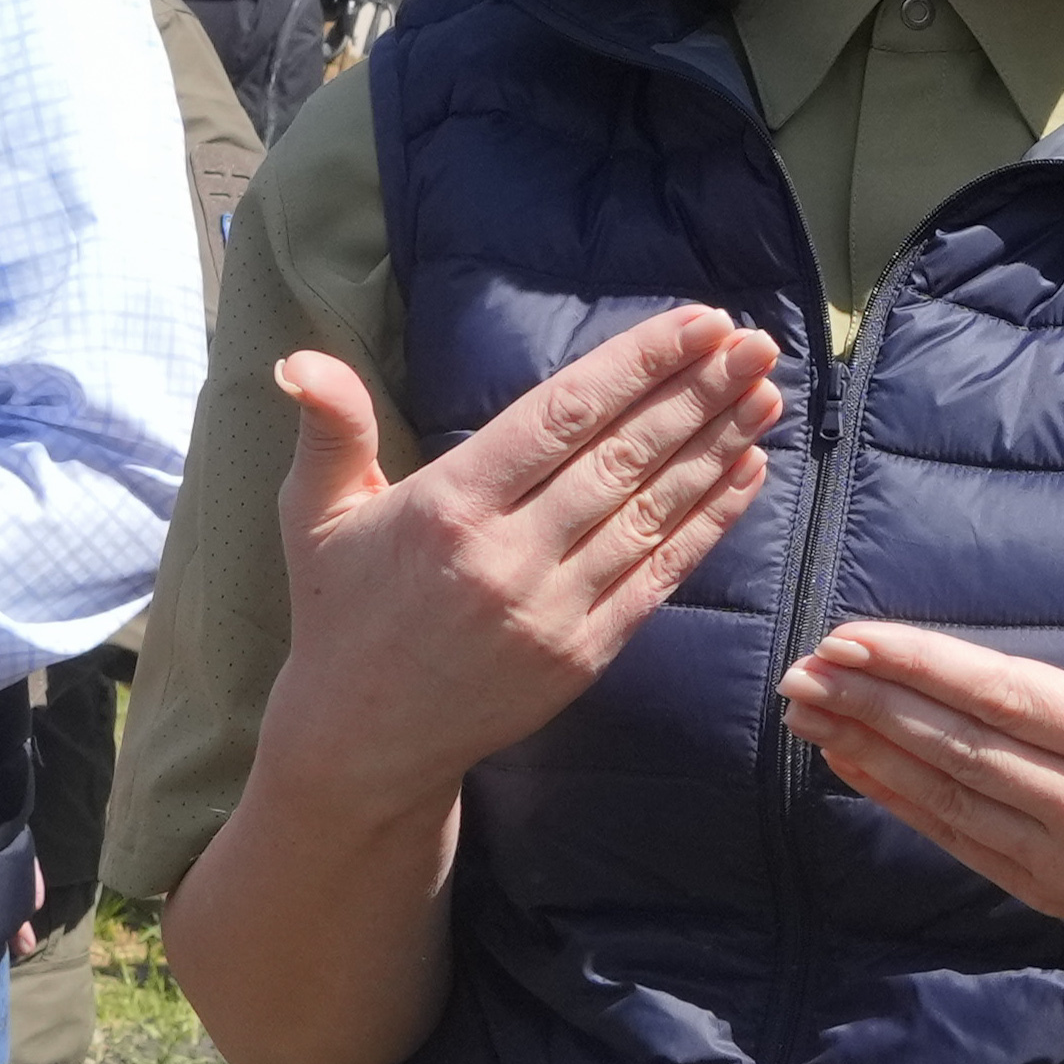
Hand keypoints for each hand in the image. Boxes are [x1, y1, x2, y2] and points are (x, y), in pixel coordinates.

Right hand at [268, 311, 782, 822]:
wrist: (365, 739)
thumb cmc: (343, 609)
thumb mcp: (316, 514)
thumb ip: (329, 430)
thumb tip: (299, 361)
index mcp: (448, 507)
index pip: (561, 417)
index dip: (636, 366)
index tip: (696, 323)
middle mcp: (508, 556)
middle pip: (621, 457)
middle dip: (695, 394)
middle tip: (753, 344)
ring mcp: (554, 609)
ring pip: (652, 511)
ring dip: (716, 449)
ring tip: (764, 395)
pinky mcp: (586, 654)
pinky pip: (661, 575)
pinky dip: (709, 522)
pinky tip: (747, 473)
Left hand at [783, 551, 1063, 980]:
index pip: (1008, 698)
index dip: (925, 667)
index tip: (856, 637)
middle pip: (958, 746)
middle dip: (872, 703)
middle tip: (801, 666)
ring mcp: (1061, 856)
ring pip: (945, 796)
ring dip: (868, 750)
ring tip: (803, 708)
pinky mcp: (1046, 888)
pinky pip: (957, 840)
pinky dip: (898, 801)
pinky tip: (852, 765)